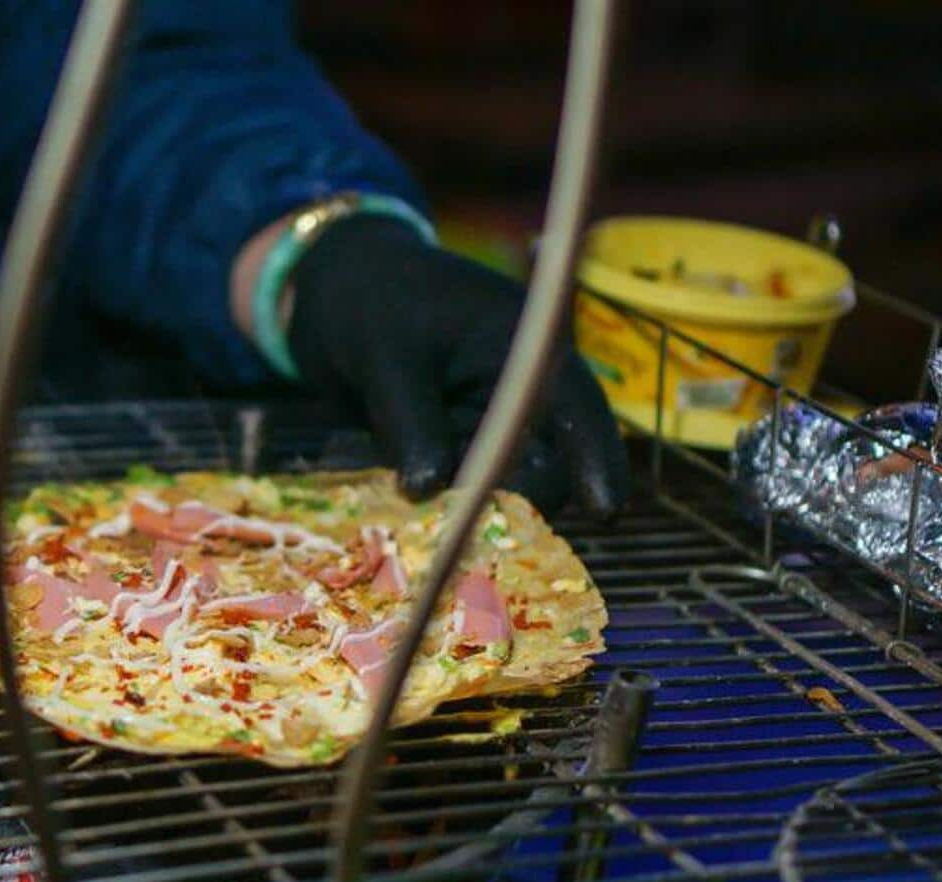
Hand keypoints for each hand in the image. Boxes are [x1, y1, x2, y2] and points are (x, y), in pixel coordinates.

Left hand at [287, 214, 629, 515]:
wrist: (336, 293)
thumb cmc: (371, 300)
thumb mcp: (385, 352)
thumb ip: (410, 418)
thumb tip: (430, 487)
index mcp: (529, 347)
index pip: (578, 407)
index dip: (598, 458)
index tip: (605, 509)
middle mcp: (524, 392)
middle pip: (550, 465)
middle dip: (517, 501)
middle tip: (466, 529)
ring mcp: (491, 425)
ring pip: (505, 488)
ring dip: (473, 511)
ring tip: (428, 525)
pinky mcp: (458, 451)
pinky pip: (462, 492)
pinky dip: (442, 507)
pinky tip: (408, 519)